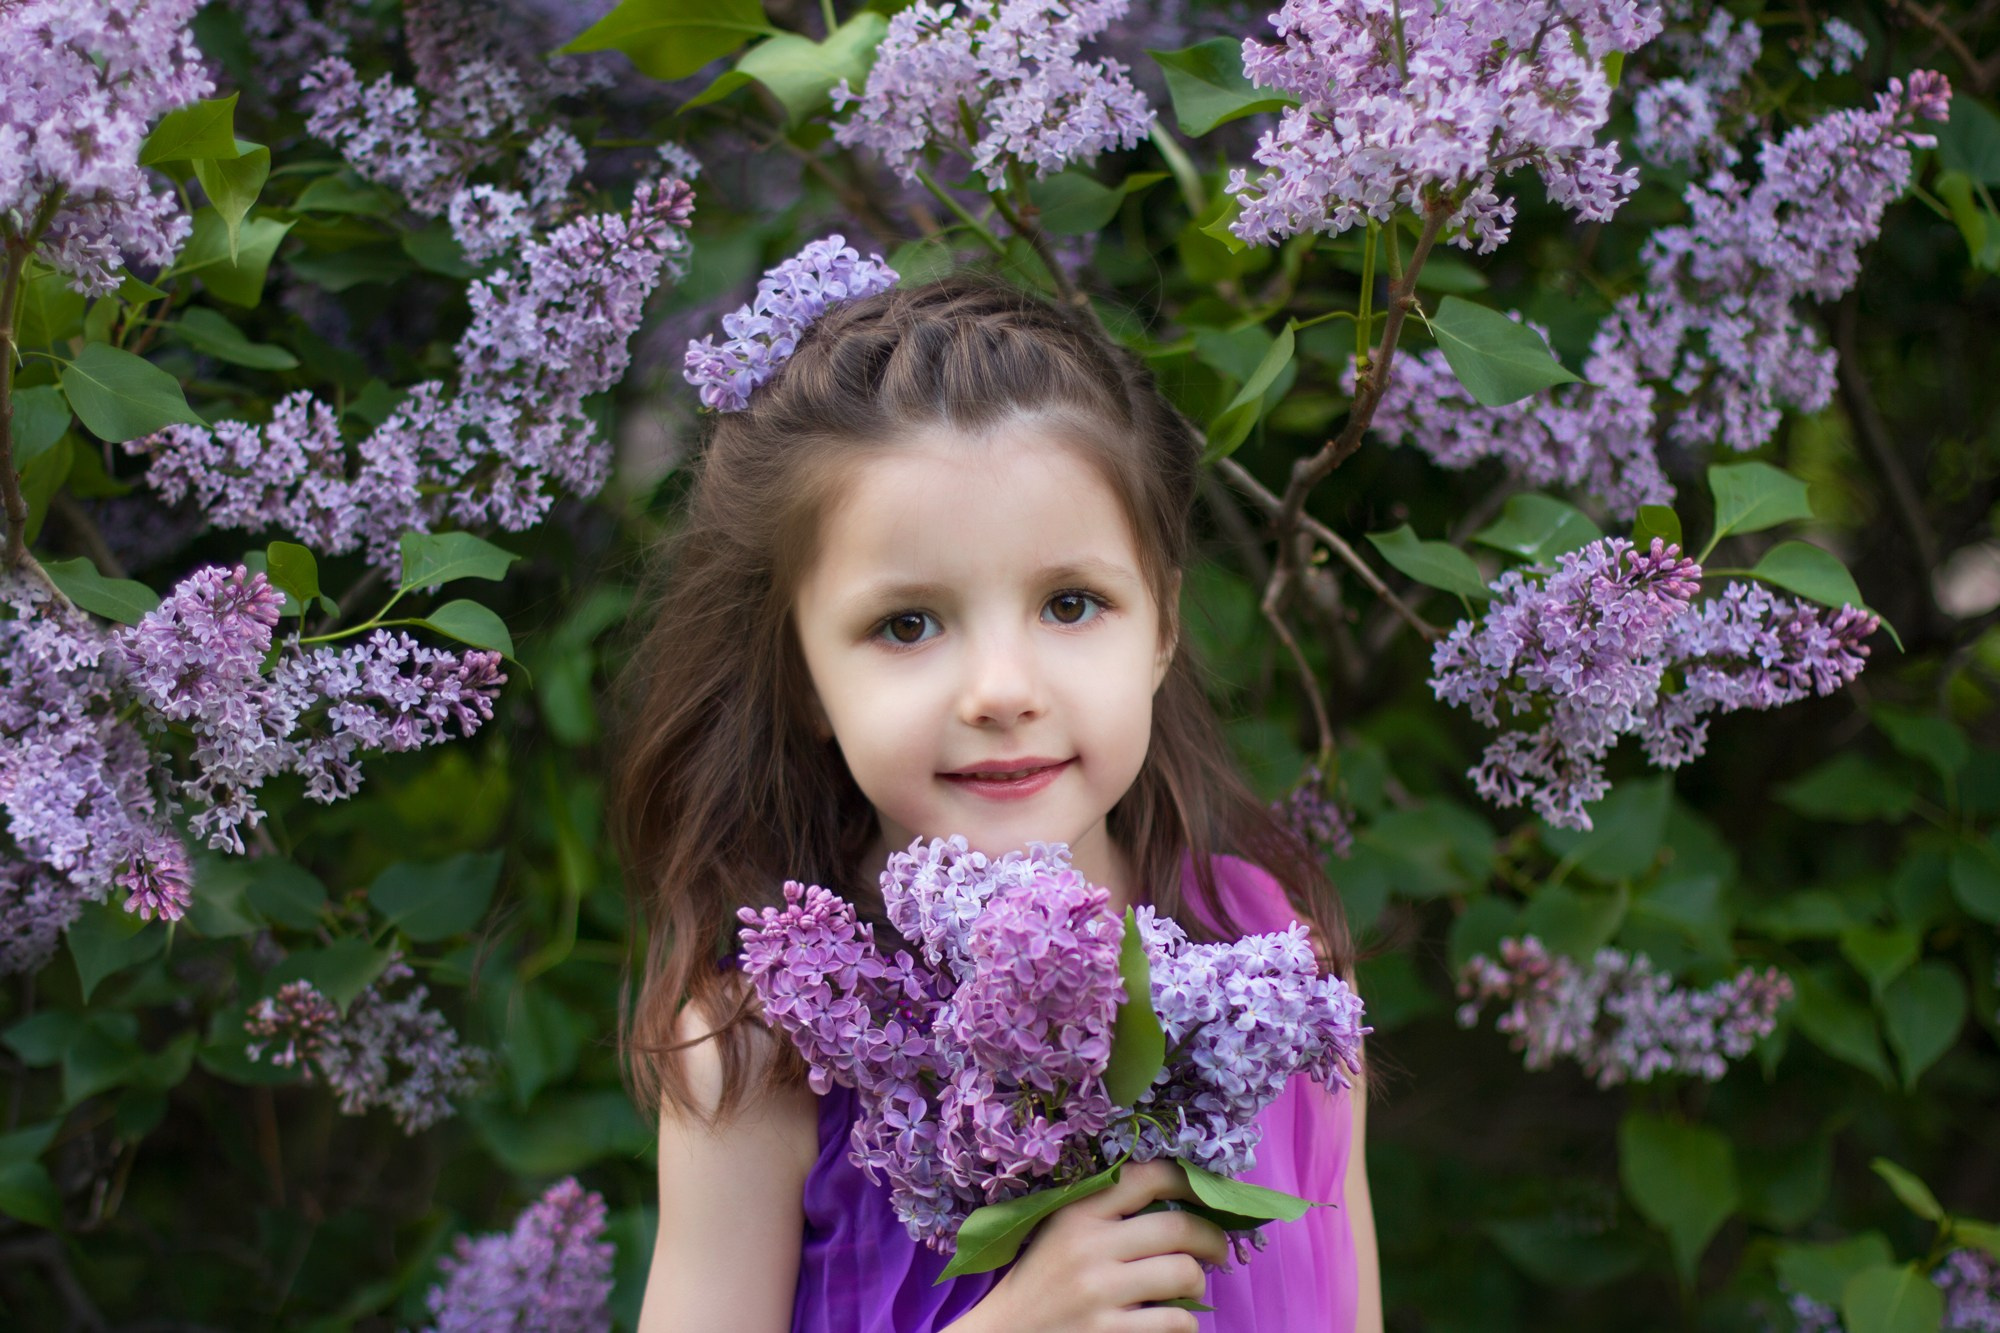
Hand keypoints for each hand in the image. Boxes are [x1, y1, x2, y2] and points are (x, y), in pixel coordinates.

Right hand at [958, 1160, 1228, 1332]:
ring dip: (1199, 1281)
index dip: (1189, 1181)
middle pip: (1178, 1227)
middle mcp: (1089, 1247)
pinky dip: (1186, 1322)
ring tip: (1191, 1285)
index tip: (1206, 1194)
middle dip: (1212, 1238)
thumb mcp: (1062, 1230)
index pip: (1147, 1177)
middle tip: (1218, 1249)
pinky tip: (1173, 1319)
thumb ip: (1107, 1210)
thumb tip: (1183, 1200)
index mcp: (1078, 1212)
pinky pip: (1176, 1321)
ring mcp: (1100, 1293)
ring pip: (1184, 1273)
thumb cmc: (1043, 1279)